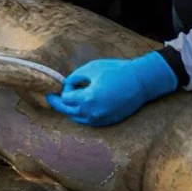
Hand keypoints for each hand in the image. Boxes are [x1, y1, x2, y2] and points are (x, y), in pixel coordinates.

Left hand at [46, 51, 177, 126]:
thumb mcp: (92, 68)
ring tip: (67, 102)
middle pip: (68, 112)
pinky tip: (81, 107)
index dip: (65, 89)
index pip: (66, 99)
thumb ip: (76, 77)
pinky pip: (89, 121)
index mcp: (88, 98)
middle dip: (59, 104)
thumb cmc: (116, 71)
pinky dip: (82, 115)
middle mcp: (92, 113)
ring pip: (78, 119)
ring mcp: (101, 119)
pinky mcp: (108, 122)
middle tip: (50, 98)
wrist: (141, 82)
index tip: (67, 83)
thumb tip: (67, 84)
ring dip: (70, 110)